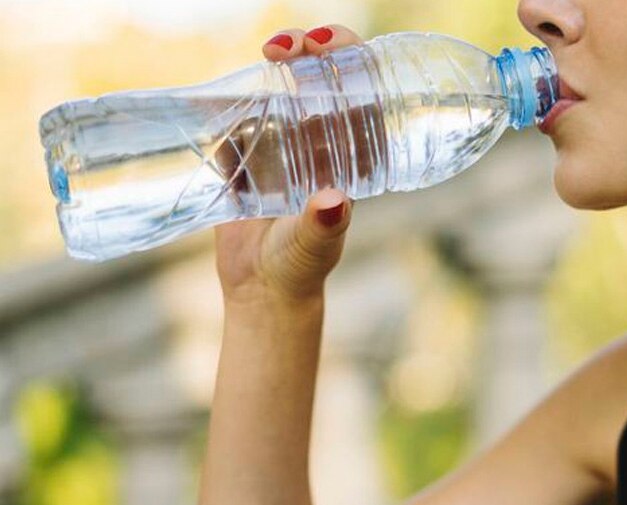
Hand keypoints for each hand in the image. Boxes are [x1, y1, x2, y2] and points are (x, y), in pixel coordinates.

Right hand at [214, 25, 364, 307]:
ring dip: (271, 66)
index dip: (350, 60)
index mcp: (348, 155)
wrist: (260, 290)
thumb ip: (322, 226)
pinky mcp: (244, 157)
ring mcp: (281, 146)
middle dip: (307, 49)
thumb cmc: (300, 267)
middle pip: (319, 79)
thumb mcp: (315, 245)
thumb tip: (333, 202)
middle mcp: (318, 143)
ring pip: (278, 89)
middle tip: (284, 46)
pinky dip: (227, 100)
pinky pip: (235, 117)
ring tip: (266, 54)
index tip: (327, 46)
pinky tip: (220, 94)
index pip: (358, 94)